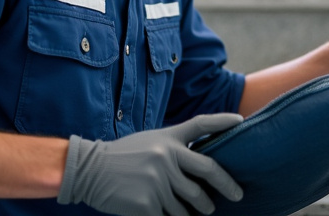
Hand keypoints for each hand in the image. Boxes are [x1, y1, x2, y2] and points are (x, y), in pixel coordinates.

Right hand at [57, 113, 243, 215]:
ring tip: (185, 212)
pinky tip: (160, 214)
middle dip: (225, 189)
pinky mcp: (147, 203)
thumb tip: (202, 168)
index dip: (222, 122)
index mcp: (167, 139)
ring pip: (188, 205)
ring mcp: (157, 180)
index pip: (200, 124)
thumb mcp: (150, 141)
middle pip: (208, 174)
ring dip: (190, 213)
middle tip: (234, 196)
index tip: (240, 122)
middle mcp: (166, 156)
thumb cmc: (121, 156)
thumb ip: (174, 147)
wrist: (88, 169)